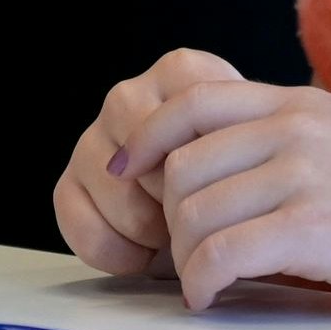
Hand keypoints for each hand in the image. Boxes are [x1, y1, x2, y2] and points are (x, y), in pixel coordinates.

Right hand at [54, 48, 241, 279]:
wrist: (224, 206)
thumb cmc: (246, 180)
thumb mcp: (260, 154)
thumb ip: (245, 150)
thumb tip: (227, 183)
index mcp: (180, 74)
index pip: (188, 115)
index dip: (211, 168)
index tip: (230, 190)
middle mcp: (130, 96)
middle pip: (151, 154)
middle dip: (178, 201)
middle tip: (202, 220)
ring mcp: (94, 137)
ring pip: (116, 189)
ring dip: (149, 230)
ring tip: (177, 236)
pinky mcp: (70, 182)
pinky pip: (80, 222)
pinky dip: (115, 253)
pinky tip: (142, 255)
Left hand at [100, 57, 330, 316]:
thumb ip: (283, 145)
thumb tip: (207, 174)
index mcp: (300, 102)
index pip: (191, 98)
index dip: (146, 137)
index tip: (126, 172)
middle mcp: (299, 126)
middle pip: (181, 166)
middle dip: (169, 220)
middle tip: (187, 257)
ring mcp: (309, 174)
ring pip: (194, 213)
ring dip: (186, 259)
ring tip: (207, 281)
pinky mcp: (320, 227)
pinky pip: (223, 255)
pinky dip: (203, 284)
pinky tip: (215, 297)